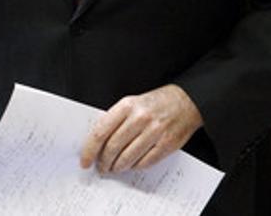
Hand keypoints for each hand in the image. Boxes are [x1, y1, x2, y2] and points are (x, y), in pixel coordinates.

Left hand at [79, 84, 202, 172]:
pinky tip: (131, 165)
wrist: (185, 101)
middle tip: (101, 167)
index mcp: (127, 106)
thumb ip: (115, 120)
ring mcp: (154, 131)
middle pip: (113, 147)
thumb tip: (97, 144)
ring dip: (118, 167)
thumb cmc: (154, 104)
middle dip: (104, 162)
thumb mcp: (131, 103)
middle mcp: (140, 118)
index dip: (89, 150)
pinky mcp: (167, 144)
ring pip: (128, 157)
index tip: (85, 160)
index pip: (101, 132)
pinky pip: (145, 162)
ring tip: (114, 168)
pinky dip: (135, 166)